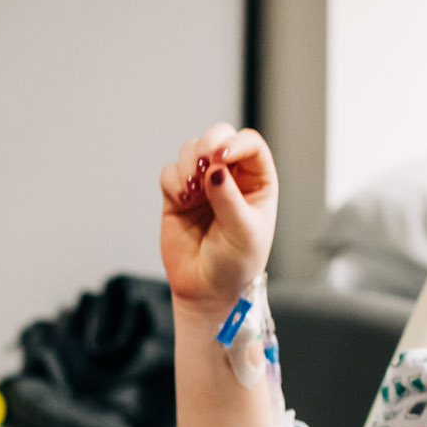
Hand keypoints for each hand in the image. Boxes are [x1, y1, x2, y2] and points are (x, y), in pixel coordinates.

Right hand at [158, 124, 277, 310]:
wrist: (207, 290)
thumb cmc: (236, 264)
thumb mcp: (244, 232)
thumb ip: (229, 198)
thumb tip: (215, 169)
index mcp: (257, 181)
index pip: (249, 144)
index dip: (235, 142)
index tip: (221, 155)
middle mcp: (230, 177)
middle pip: (218, 136)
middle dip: (207, 144)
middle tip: (203, 164)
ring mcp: (202, 184)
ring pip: (190, 150)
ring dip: (188, 165)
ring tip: (193, 192)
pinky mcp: (177, 196)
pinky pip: (169, 172)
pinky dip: (173, 181)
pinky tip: (183, 200)